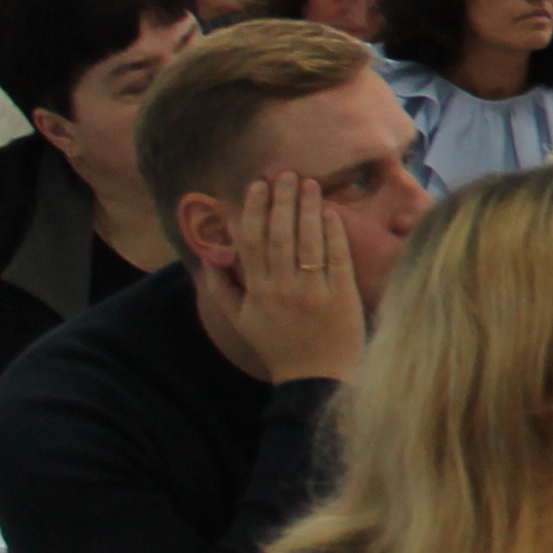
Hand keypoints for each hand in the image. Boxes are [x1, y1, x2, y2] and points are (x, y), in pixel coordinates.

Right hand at [220, 172, 367, 384]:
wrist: (314, 378)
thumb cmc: (277, 345)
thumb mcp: (240, 320)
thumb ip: (222, 288)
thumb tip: (211, 255)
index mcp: (256, 291)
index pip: (252, 243)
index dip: (253, 211)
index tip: (256, 186)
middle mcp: (282, 289)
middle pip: (279, 236)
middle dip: (281, 201)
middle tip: (285, 174)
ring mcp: (313, 291)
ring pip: (307, 242)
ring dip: (308, 209)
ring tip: (309, 183)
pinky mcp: (341, 295)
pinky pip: (336, 258)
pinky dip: (334, 233)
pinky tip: (332, 212)